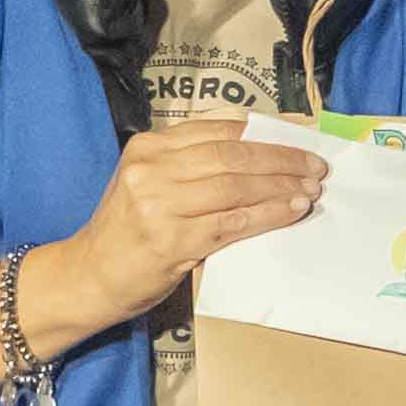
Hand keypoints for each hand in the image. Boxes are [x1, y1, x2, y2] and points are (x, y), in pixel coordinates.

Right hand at [50, 118, 328, 320]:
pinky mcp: (173, 240)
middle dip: (282, 159)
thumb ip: (190, 165)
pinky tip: (292, 211)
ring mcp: (160, 204)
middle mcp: (152, 169)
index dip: (266, 132)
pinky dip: (269, 215)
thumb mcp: (148, 182)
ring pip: (237, 186)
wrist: (88, 276)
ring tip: (311, 189)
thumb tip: (258, 153)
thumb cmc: (126, 231)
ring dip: (282, 187)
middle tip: (317, 166)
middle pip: (232, 155)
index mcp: (148, 146)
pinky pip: (234, 222)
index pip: (219, 130)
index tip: (301, 136)